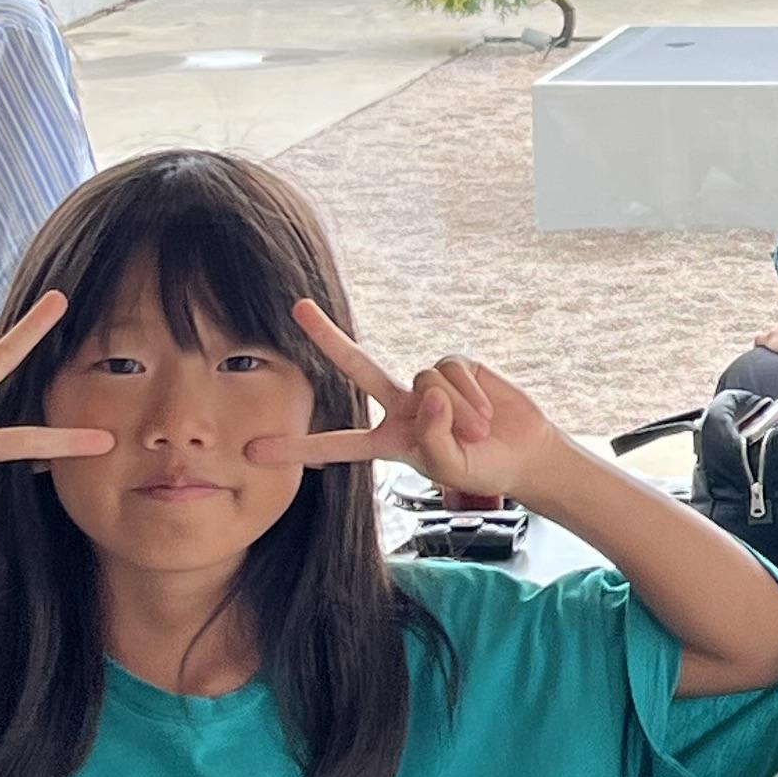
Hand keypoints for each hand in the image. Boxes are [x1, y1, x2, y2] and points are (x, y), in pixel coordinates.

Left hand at [248, 304, 559, 507]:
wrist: (524, 453)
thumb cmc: (482, 468)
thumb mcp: (450, 468)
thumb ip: (432, 437)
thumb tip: (428, 392)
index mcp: (390, 440)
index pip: (337, 445)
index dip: (298, 449)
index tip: (253, 451)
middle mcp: (403, 405)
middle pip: (357, 366)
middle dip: (327, 336)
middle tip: (296, 308)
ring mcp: (429, 382)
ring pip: (425, 378)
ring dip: (456, 410)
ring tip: (477, 431)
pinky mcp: (458, 365)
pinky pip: (452, 369)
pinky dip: (469, 394)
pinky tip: (484, 412)